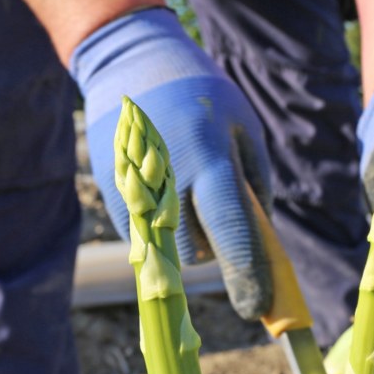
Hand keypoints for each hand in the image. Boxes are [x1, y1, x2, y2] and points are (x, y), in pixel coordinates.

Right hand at [72, 7, 273, 319]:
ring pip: (169, 250)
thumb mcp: (244, 127)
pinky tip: (167, 186)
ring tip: (192, 190)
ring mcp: (135, 189)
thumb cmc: (203, 97)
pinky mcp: (114, 195)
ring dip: (189, 238)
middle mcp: (169, 179)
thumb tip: (259, 242)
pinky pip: (146, 235)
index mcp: (209, 159)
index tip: (258, 307)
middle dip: (216, 249)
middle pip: (196, 251)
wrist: (134, 66)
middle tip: (221, 213)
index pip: (230, 231)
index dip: (246, 274)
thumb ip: (255, 185)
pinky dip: (164, 226)